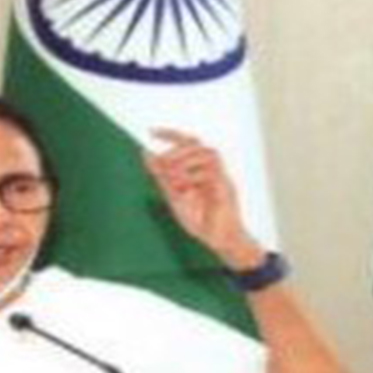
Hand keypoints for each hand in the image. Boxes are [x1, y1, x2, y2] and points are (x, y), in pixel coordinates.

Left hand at [143, 129, 263, 270]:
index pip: (187, 142)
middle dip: (175, 151)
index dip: (170, 134)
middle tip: (161, 165)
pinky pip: (211, 172)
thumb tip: (146, 155)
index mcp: (199, 168)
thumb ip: (161, 176)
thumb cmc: (200, 219)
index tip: (151, 132)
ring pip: (206, 153)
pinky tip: (184, 187)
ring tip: (173, 178)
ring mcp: (220, 177)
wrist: (217, 240)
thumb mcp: (173, 196)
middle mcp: (212, 169)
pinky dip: (193, 176)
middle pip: (196, 144)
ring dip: (185, 162)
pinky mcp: (226, 188)